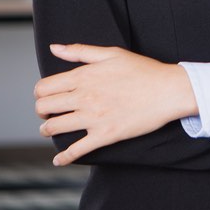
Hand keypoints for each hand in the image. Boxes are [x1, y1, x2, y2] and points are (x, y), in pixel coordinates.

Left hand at [34, 44, 196, 165]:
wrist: (169, 90)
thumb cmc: (144, 70)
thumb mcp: (112, 53)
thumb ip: (80, 51)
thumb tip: (54, 49)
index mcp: (83, 76)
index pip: (44, 88)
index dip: (40, 94)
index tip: (47, 97)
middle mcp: (84, 97)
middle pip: (44, 108)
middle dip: (42, 112)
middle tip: (49, 113)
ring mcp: (93, 117)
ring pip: (54, 128)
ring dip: (48, 130)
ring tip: (52, 130)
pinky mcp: (105, 135)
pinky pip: (76, 150)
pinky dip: (64, 157)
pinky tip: (59, 160)